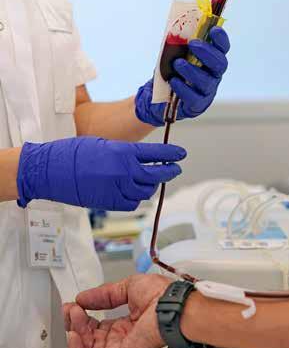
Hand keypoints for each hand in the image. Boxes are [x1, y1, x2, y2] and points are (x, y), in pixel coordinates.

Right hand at [17, 137, 185, 210]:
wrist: (47, 170)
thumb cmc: (71, 153)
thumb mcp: (102, 144)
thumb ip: (124, 152)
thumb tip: (140, 157)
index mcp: (123, 152)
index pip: (157, 153)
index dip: (172, 154)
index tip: (181, 154)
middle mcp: (124, 171)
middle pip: (157, 174)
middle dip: (169, 171)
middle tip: (174, 169)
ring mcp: (117, 188)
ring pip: (146, 191)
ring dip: (152, 186)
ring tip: (153, 181)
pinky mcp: (109, 203)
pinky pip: (132, 203)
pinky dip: (137, 199)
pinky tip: (136, 193)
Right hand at [63, 274, 172, 347]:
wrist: (171, 304)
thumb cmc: (161, 295)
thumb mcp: (128, 287)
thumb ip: (105, 294)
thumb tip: (84, 297)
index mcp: (127, 322)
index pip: (97, 325)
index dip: (82, 316)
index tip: (74, 304)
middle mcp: (122, 336)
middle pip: (89, 337)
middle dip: (75, 322)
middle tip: (71, 309)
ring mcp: (120, 346)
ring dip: (75, 332)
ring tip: (75, 316)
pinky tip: (74, 335)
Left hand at [136, 26, 229, 125]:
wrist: (158, 96)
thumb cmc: (171, 71)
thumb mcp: (174, 54)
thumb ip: (179, 43)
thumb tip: (176, 29)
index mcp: (211, 60)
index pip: (222, 49)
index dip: (221, 39)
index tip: (214, 29)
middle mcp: (213, 75)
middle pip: (219, 64)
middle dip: (208, 52)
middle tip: (193, 44)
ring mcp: (207, 91)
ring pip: (206, 81)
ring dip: (192, 70)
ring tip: (178, 63)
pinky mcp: (197, 104)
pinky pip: (194, 97)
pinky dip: (183, 88)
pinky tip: (174, 81)